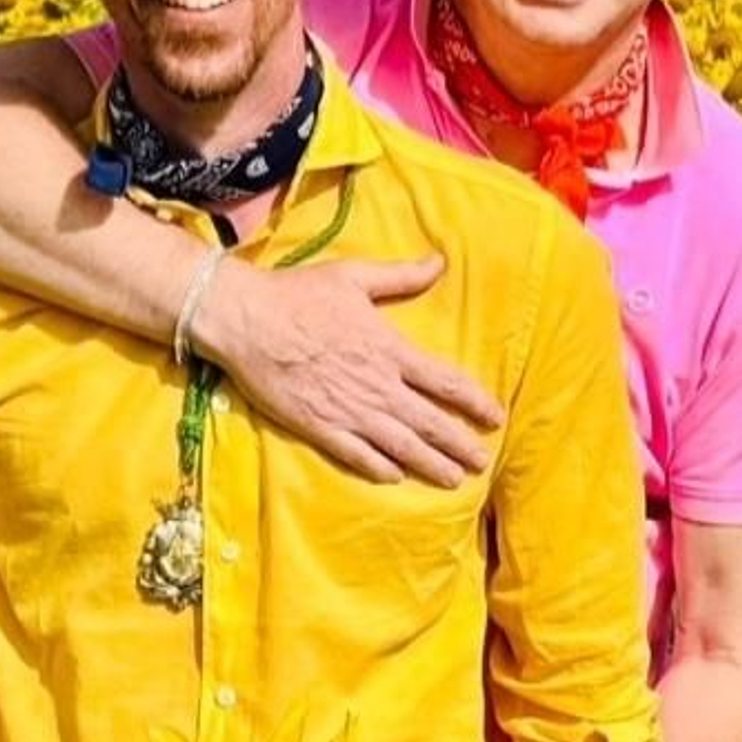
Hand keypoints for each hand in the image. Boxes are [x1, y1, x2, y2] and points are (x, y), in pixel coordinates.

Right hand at [191, 254, 504, 486]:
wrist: (246, 319)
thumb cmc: (300, 293)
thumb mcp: (355, 276)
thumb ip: (401, 276)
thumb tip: (440, 262)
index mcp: (389, 350)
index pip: (445, 382)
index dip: (475, 402)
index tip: (496, 417)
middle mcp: (376, 386)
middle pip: (430, 422)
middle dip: (460, 445)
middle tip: (482, 463)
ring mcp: (348, 411)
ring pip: (401, 446)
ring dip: (430, 464)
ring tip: (453, 479)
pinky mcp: (318, 427)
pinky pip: (357, 455)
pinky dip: (380, 468)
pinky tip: (395, 478)